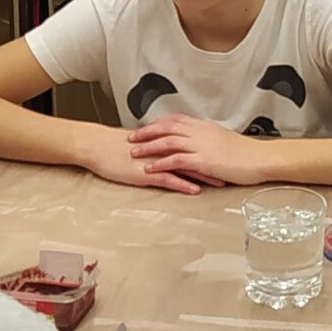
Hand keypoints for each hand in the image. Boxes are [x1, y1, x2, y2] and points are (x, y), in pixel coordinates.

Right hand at [79, 124, 216, 195]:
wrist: (98, 146)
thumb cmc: (118, 146)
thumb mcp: (145, 143)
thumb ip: (161, 145)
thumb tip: (173, 149)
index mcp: (165, 140)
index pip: (194, 144)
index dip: (212, 149)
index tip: (227, 155)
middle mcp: (164, 149)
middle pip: (196, 154)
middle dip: (215, 162)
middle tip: (233, 169)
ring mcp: (157, 161)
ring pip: (186, 167)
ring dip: (205, 175)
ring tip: (221, 182)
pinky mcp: (147, 173)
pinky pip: (169, 179)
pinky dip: (183, 184)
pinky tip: (195, 190)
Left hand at [129, 114, 266, 189]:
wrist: (260, 159)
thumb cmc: (247, 153)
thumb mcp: (225, 140)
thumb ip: (209, 138)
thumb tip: (200, 142)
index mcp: (205, 126)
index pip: (176, 119)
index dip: (159, 123)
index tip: (146, 127)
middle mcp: (201, 132)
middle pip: (167, 127)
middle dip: (147, 132)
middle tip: (131, 137)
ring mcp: (201, 145)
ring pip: (168, 141)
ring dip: (148, 146)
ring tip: (133, 152)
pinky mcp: (203, 160)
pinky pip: (177, 159)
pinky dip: (161, 163)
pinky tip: (150, 168)